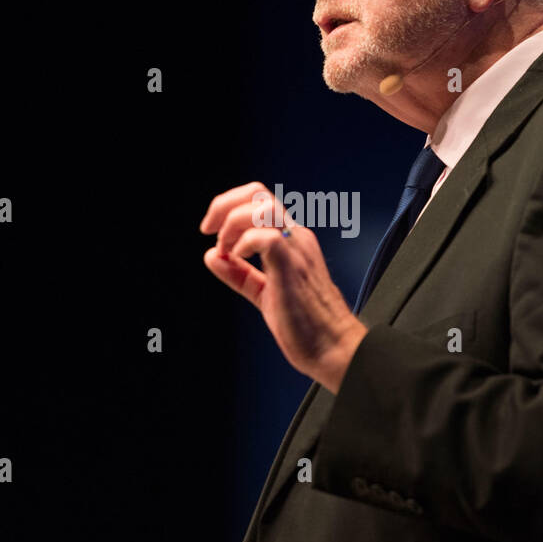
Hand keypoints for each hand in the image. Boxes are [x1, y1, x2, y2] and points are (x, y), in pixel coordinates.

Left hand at [200, 181, 366, 393]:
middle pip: (258, 193)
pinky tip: (238, 260)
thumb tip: (213, 257)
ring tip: (227, 249)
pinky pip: (265, 237)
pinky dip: (244, 243)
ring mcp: (296, 249)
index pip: (259, 202)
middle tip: (209, 230)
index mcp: (291, 241)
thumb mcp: (264, 293)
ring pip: (262, 207)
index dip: (229, 207)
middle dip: (224, 205)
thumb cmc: (308, 325)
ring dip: (233, 223)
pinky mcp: (292, 266)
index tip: (212, 231)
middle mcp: (295, 238)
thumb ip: (239, 274)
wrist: (333, 347)